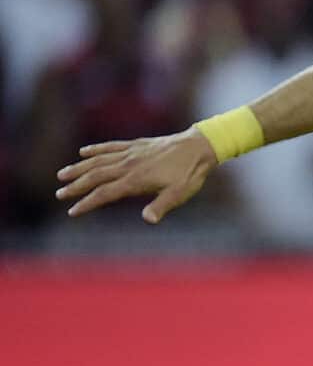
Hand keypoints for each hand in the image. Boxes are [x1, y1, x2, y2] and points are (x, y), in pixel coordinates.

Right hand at [56, 129, 216, 222]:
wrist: (199, 147)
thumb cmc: (190, 174)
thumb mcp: (179, 194)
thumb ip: (161, 206)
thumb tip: (148, 220)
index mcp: (135, 180)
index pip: (104, 193)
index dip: (87, 203)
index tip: (73, 211)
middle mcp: (128, 165)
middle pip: (95, 176)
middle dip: (76, 186)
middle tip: (60, 194)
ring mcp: (131, 153)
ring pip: (98, 161)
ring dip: (79, 168)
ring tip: (62, 174)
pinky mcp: (136, 145)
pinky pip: (111, 146)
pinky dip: (95, 150)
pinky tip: (83, 152)